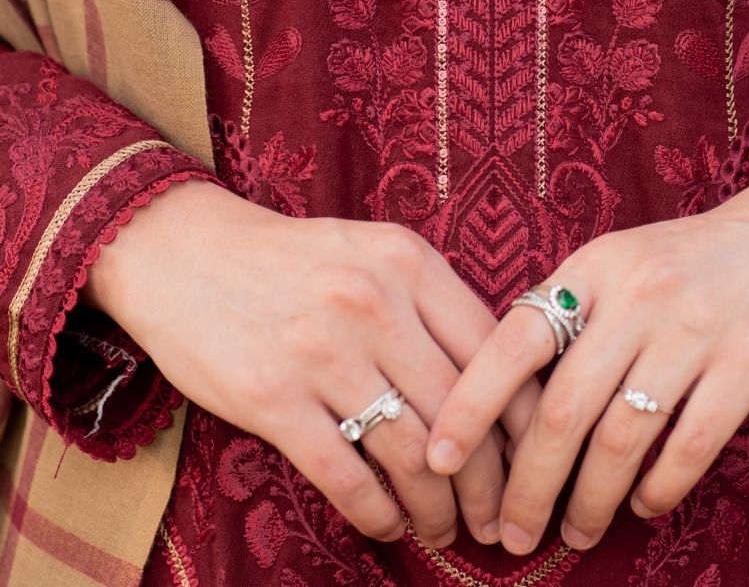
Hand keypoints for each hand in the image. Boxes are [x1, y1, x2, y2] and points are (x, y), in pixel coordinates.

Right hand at [83, 179, 538, 547]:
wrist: (184, 252)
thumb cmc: (290, 260)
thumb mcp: (371, 252)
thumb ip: (429, 302)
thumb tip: (495, 379)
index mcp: (408, 261)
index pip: (494, 351)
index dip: (521, 417)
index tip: (533, 457)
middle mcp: (374, 302)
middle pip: (459, 413)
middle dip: (488, 481)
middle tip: (497, 517)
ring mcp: (323, 351)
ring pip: (411, 454)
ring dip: (437, 507)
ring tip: (447, 528)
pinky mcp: (274, 399)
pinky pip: (347, 476)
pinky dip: (378, 514)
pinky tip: (389, 526)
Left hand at [426, 163, 748, 554]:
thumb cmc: (700, 257)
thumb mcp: (626, 260)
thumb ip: (576, 310)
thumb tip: (507, 390)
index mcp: (596, 266)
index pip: (514, 340)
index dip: (470, 404)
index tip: (439, 458)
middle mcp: (638, 293)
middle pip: (563, 408)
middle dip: (528, 483)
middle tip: (510, 533)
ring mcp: (696, 326)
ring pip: (621, 437)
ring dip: (590, 501)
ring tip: (575, 534)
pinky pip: (691, 443)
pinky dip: (659, 487)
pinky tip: (644, 505)